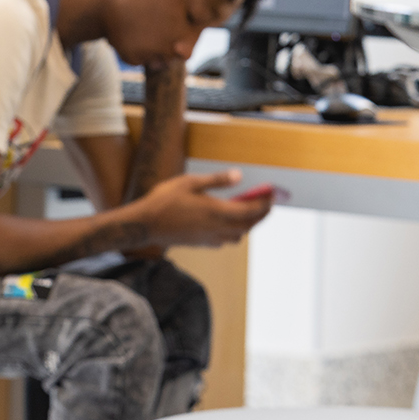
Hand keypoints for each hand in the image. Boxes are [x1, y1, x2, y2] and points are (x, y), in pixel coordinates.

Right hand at [129, 169, 272, 246]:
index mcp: (217, 211)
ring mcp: (209, 238)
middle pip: (249, 225)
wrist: (145, 225)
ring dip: (248, 225)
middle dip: (262, 214)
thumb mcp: (190, 182)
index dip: (265, 201)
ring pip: (239, 236)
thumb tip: (239, 176)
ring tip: (249, 214)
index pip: (252, 209)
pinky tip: (227, 225)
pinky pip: (225, 241)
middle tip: (267, 203)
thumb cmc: (164, 201)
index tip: (273, 193)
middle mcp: (217, 228)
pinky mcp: (201, 243)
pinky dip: (233, 233)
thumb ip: (216, 180)